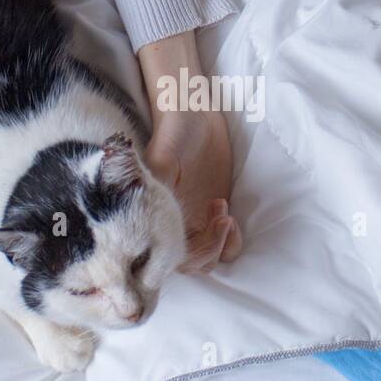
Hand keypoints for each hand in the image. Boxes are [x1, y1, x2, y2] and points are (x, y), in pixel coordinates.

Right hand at [138, 33, 242, 271]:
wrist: (195, 116)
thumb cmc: (174, 133)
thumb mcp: (161, 158)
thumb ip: (156, 185)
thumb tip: (148, 207)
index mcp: (155, 219)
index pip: (168, 258)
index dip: (188, 253)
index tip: (203, 229)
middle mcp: (173, 227)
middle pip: (191, 264)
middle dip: (210, 249)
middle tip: (223, 218)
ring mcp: (195, 224)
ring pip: (209, 259)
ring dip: (222, 246)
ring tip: (226, 215)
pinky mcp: (214, 216)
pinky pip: (225, 244)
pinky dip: (232, 241)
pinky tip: (232, 218)